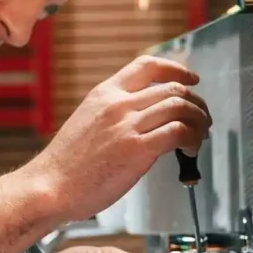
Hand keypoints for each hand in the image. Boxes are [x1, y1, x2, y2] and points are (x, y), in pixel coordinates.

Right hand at [24, 56, 210, 221]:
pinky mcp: (138, 149)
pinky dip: (193, 138)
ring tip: (200, 135)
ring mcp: (128, 125)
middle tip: (202, 118)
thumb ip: (113, 114)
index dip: (176, 70)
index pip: (147, 66)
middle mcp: (118, 104)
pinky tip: (191, 150)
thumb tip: (142, 120)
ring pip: (180, 107)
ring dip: (199, 120)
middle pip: (172, 88)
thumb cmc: (66, 166)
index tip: (191, 79)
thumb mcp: (86, 122)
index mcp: (104, 94)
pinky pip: (179, 132)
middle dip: (196, 103)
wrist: (50, 186)